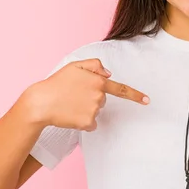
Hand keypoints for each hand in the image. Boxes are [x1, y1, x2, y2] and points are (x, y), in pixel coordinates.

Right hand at [23, 58, 149, 130]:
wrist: (41, 102)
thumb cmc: (57, 83)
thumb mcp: (75, 66)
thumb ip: (95, 65)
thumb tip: (109, 74)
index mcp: (98, 81)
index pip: (121, 89)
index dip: (135, 95)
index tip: (147, 101)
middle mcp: (99, 96)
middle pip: (102, 99)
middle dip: (91, 97)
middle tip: (73, 94)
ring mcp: (94, 110)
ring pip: (96, 111)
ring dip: (86, 109)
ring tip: (70, 103)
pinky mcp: (87, 123)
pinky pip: (90, 123)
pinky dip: (83, 121)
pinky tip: (71, 114)